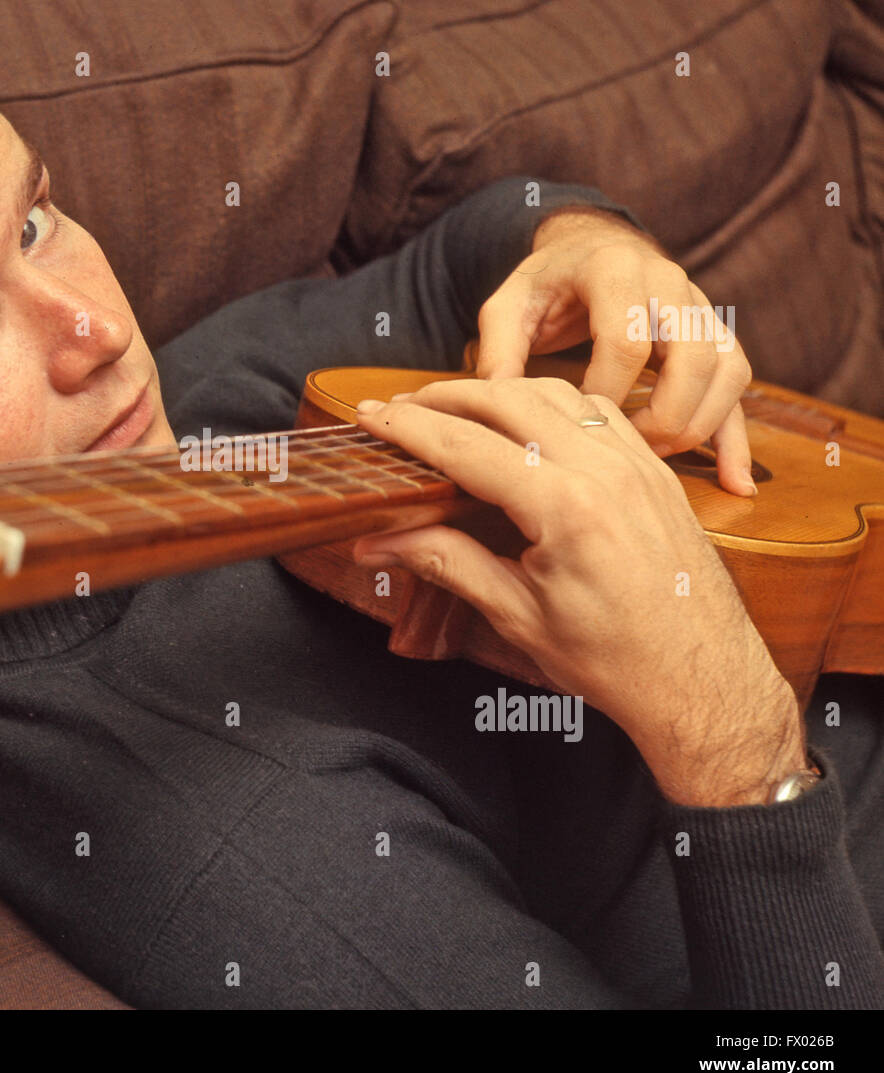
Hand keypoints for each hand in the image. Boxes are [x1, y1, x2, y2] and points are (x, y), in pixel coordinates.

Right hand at [351, 376, 807, 806]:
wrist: (703, 682)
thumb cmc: (616, 660)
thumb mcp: (518, 615)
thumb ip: (444, 562)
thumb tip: (377, 541)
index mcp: (566, 509)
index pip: (466, 446)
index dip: (409, 428)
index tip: (370, 416)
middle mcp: (606, 472)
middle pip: (508, 399)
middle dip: (446, 394)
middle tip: (401, 406)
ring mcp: (638, 466)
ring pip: (556, 392)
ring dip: (500, 390)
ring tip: (456, 405)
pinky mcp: (656, 472)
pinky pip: (598, 412)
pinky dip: (552, 401)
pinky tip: (527, 419)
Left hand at [475, 207, 756, 497]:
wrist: (589, 250)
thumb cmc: (545, 286)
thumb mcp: (509, 306)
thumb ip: (497, 349)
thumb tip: (491, 404)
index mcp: (615, 270)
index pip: (627, 341)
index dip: (605, 394)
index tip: (576, 428)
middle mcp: (670, 283)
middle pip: (691, 360)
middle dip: (659, 417)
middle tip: (620, 451)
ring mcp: (702, 308)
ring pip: (725, 372)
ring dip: (695, 425)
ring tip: (651, 458)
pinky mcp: (717, 336)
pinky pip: (739, 384)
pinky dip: (736, 436)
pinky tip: (734, 483)